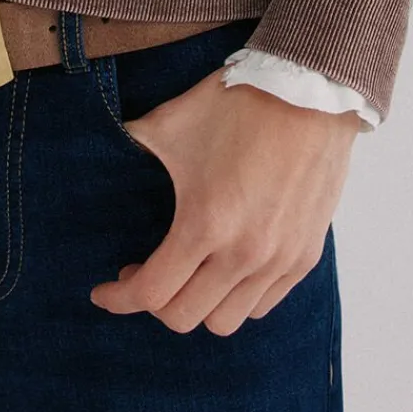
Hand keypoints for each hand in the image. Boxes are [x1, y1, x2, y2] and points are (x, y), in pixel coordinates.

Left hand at [89, 68, 359, 334]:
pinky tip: (224, 269)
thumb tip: (105, 146)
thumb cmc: (238, 103)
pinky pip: (263, 304)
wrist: (308, 90)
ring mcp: (278, 259)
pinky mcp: (305, 255)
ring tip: (187, 272)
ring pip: (225, 321)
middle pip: (184, 317)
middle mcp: (243, 253)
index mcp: (205, 223)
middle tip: (144, 271)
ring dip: (197, 305)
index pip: (152, 294)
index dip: (119, 299)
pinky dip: (237, 298)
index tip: (104, 291)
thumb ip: (134, 144)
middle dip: (154, 301)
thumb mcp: (171, 122)